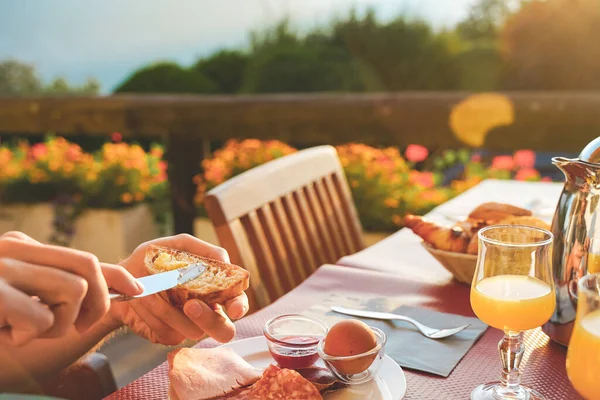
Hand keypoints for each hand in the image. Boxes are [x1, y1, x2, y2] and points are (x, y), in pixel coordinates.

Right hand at [0, 232, 141, 345]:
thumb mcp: (24, 298)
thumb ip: (58, 288)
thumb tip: (113, 292)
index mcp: (21, 246)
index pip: (81, 257)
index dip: (117, 274)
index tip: (137, 289)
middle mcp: (13, 248)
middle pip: (87, 266)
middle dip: (98, 301)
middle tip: (82, 328)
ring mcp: (2, 267)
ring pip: (73, 290)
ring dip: (56, 325)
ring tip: (23, 331)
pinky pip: (42, 319)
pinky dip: (28, 336)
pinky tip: (5, 334)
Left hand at [110, 234, 248, 344]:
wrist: (120, 280)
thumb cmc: (152, 260)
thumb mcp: (176, 246)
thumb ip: (203, 250)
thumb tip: (224, 260)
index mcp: (215, 289)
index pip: (237, 301)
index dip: (239, 306)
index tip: (234, 309)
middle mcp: (206, 311)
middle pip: (224, 330)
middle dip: (209, 319)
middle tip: (190, 304)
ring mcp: (188, 326)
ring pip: (193, 332)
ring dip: (169, 311)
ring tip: (151, 292)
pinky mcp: (168, 336)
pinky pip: (169, 335)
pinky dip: (153, 317)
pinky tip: (144, 302)